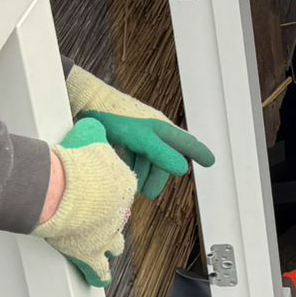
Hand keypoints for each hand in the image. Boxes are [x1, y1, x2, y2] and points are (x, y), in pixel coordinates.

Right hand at [32, 117, 136, 286]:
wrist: (63, 188)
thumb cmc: (75, 162)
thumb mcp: (90, 136)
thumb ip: (95, 134)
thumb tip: (93, 124)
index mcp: (124, 185)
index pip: (121, 188)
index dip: (106, 190)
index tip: (97, 190)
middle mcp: (120, 212)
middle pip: (118, 216)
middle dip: (107, 216)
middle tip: (95, 215)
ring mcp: (107, 235)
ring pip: (113, 244)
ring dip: (106, 243)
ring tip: (101, 245)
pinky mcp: (90, 253)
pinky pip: (98, 269)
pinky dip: (98, 274)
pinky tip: (98, 278)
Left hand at [67, 68, 215, 198]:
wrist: (85, 102)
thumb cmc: (114, 116)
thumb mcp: (141, 137)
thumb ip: (161, 154)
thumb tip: (183, 169)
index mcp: (161, 128)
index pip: (185, 142)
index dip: (198, 152)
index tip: (211, 161)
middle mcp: (152, 129)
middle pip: (164, 155)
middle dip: (159, 176)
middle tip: (151, 194)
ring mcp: (137, 132)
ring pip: (148, 157)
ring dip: (144, 174)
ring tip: (136, 188)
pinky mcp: (122, 134)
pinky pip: (134, 153)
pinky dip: (133, 166)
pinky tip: (125, 174)